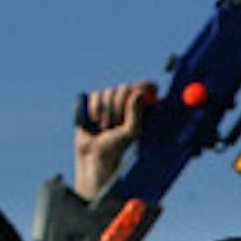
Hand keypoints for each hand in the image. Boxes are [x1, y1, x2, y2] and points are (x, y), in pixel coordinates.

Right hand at [73, 81, 155, 200]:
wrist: (93, 154)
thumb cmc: (116, 146)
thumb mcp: (131, 131)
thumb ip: (135, 113)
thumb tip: (138, 93)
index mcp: (139, 109)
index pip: (146, 88)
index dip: (146, 86)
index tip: (143, 90)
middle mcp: (125, 102)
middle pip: (125, 88)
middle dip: (119, 104)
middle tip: (116, 122)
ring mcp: (109, 101)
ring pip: (108, 91)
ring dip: (106, 109)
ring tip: (104, 126)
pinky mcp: (94, 102)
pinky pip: (95, 94)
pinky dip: (95, 106)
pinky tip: (94, 119)